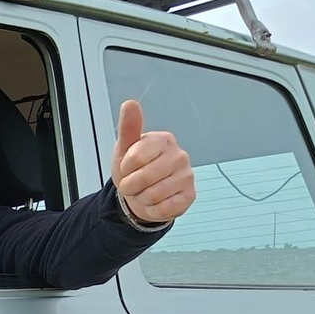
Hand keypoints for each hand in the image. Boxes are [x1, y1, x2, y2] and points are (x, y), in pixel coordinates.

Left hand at [111, 99, 194, 223]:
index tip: (127, 167)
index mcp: (163, 140)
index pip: (135, 157)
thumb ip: (128, 127)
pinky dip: (153, 209)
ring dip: (142, 198)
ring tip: (145, 191)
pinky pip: (164, 209)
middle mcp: (179, 156)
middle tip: (134, 183)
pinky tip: (156, 202)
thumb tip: (130, 103)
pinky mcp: (190, 196)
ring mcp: (187, 176)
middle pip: (143, 178)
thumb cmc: (134, 169)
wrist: (141, 194)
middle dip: (130, 186)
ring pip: (152, 195)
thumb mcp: (125, 148)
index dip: (125, 168)